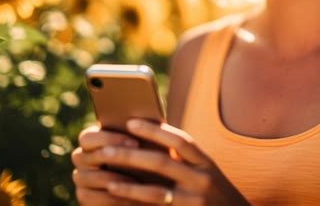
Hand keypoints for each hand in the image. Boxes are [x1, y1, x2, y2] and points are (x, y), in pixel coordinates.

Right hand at [72, 125, 143, 205]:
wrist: (143, 181)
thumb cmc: (144, 153)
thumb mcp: (141, 141)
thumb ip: (138, 131)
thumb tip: (151, 122)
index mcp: (91, 139)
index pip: (87, 137)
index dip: (109, 139)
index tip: (135, 142)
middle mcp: (81, 157)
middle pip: (84, 156)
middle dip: (112, 159)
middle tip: (136, 162)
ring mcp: (80, 177)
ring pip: (85, 177)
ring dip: (111, 179)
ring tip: (135, 181)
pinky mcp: (83, 196)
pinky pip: (88, 197)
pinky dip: (109, 198)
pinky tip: (128, 198)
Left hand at [76, 119, 249, 204]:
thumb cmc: (214, 193)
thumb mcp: (205, 171)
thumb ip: (184, 158)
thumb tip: (151, 137)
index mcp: (206, 162)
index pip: (180, 140)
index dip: (155, 130)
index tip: (130, 122)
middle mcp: (202, 180)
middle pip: (162, 163)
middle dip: (132, 154)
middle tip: (106, 148)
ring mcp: (194, 203)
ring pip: (155, 191)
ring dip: (127, 182)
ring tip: (105, 174)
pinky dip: (134, 202)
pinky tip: (116, 195)